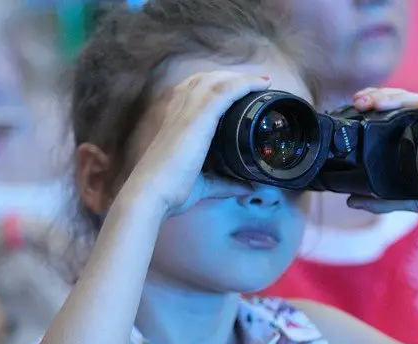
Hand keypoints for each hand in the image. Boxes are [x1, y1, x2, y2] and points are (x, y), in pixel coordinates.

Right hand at [121, 71, 270, 215]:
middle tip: (259, 81)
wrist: (154, 193)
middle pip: (207, 79)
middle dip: (232, 77)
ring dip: (242, 78)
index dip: (216, 84)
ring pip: (218, 81)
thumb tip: (247, 189)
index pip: (194, 90)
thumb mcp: (203, 184)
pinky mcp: (198, 118)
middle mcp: (178, 109)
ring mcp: (187, 110)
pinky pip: (225, 91)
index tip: (240, 87)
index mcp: (174, 119)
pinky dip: (244, 84)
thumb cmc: (171, 190)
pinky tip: (260, 84)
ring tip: (263, 81)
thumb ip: (224, 183)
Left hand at [346, 88, 417, 225]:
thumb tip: (351, 201)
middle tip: (363, 102)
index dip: (377, 100)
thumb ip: (382, 200)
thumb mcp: (410, 198)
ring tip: (385, 103)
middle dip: (384, 97)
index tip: (356, 103)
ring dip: (405, 99)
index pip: (397, 107)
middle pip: (408, 100)